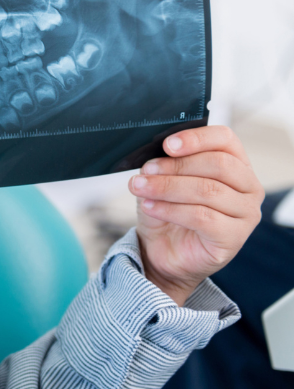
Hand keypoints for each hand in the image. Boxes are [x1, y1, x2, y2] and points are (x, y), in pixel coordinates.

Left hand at [130, 126, 262, 305]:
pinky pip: (202, 217)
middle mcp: (248, 187)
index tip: (167, 144)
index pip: (226, 139)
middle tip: (146, 170)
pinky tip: (150, 206)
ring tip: (140, 188)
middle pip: (218, 164)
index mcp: (236, 164)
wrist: (163, 250)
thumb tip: (153, 157)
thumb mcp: (163, 180)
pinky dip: (170, 209)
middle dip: (176, 166)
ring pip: (208, 190)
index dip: (196, 138)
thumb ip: (165, 164)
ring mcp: (245, 214)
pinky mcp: (234, 237)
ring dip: (167, 187)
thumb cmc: (168, 210)